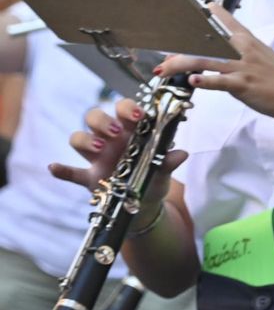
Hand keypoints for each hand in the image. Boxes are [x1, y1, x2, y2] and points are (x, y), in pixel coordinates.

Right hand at [50, 99, 188, 211]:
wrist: (145, 202)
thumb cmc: (154, 175)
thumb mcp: (164, 168)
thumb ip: (169, 160)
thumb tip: (182, 153)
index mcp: (130, 130)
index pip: (123, 108)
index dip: (127, 108)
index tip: (138, 116)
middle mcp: (110, 139)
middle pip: (94, 117)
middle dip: (102, 121)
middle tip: (115, 132)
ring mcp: (96, 157)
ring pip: (78, 138)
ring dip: (85, 140)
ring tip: (100, 148)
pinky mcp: (88, 177)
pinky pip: (70, 172)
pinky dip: (62, 170)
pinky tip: (54, 168)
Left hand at [156, 6, 273, 136]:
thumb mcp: (260, 57)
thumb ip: (237, 52)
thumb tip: (216, 52)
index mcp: (246, 39)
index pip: (218, 15)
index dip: (196, 12)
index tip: (176, 11)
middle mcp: (242, 48)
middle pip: (204, 38)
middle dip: (179, 43)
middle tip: (161, 53)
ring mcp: (243, 66)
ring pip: (205, 59)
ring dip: (180, 64)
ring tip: (162, 70)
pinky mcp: (244, 85)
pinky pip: (221, 81)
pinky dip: (206, 81)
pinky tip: (193, 81)